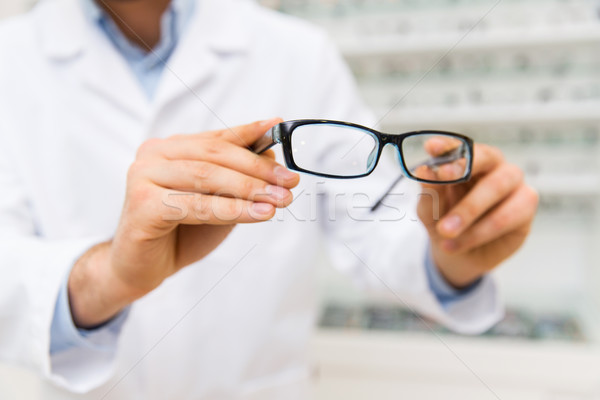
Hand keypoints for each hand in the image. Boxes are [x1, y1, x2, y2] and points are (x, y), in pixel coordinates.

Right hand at [68, 119, 299, 327]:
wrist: (140, 268)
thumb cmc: (179, 233)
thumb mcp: (216, 200)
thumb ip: (237, 179)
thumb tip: (272, 158)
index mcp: (171, 148)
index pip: (218, 137)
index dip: (251, 133)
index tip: (280, 128)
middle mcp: (154, 155)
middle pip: (215, 154)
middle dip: (258, 169)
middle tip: (290, 182)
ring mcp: (143, 177)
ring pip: (207, 176)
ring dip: (250, 189)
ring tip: (281, 200)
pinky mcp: (143, 205)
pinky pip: (197, 205)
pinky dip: (233, 209)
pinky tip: (261, 213)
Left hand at [417, 142, 538, 288]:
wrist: (460, 257)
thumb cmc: (445, 222)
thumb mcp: (430, 210)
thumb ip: (430, 191)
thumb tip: (424, 172)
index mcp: (467, 160)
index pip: (459, 145)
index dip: (447, 145)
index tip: (431, 147)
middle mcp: (493, 166)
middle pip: (485, 156)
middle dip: (462, 169)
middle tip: (443, 177)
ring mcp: (513, 183)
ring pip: (495, 187)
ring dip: (467, 210)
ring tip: (444, 231)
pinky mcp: (525, 206)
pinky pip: (505, 216)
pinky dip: (478, 232)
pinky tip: (457, 243)